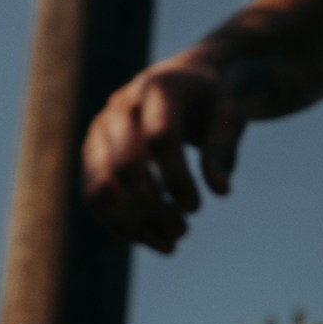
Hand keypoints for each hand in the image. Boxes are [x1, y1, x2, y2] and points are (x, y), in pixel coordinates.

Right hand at [81, 47, 248, 253]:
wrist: (182, 79)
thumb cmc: (211, 101)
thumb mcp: (230, 116)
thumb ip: (223, 149)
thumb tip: (219, 191)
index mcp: (159, 88)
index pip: (160, 138)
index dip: (177, 178)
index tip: (196, 207)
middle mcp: (122, 105)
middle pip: (124, 166)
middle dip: (153, 208)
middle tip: (184, 231)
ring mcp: (101, 128)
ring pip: (102, 185)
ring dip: (133, 222)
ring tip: (170, 243)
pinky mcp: (92, 150)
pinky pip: (94, 194)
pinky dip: (119, 223)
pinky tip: (152, 239)